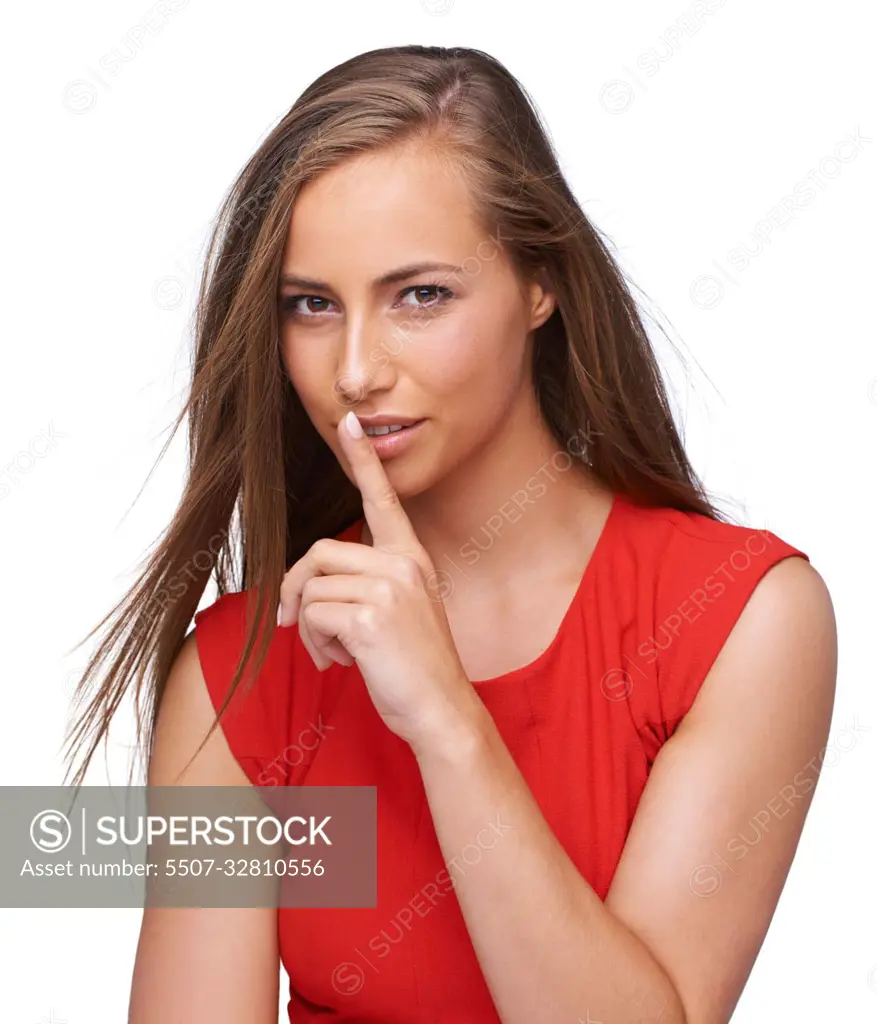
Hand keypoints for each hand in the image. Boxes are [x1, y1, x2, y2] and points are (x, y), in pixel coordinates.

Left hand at [276, 411, 479, 750]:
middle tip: (292, 622)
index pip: (383, 500)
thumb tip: (301, 588)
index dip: (364, 461)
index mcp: (410, 559)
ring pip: (309, 589)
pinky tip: (341, 662)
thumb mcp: (396, 613)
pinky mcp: (369, 617)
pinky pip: (312, 615)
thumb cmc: (413, 666)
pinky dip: (315, 644)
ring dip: (307, 627)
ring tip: (334, 651)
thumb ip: (362, 586)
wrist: (441, 708)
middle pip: (317, 552)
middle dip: (293, 589)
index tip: (350, 423)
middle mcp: (402, 565)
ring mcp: (388, 589)